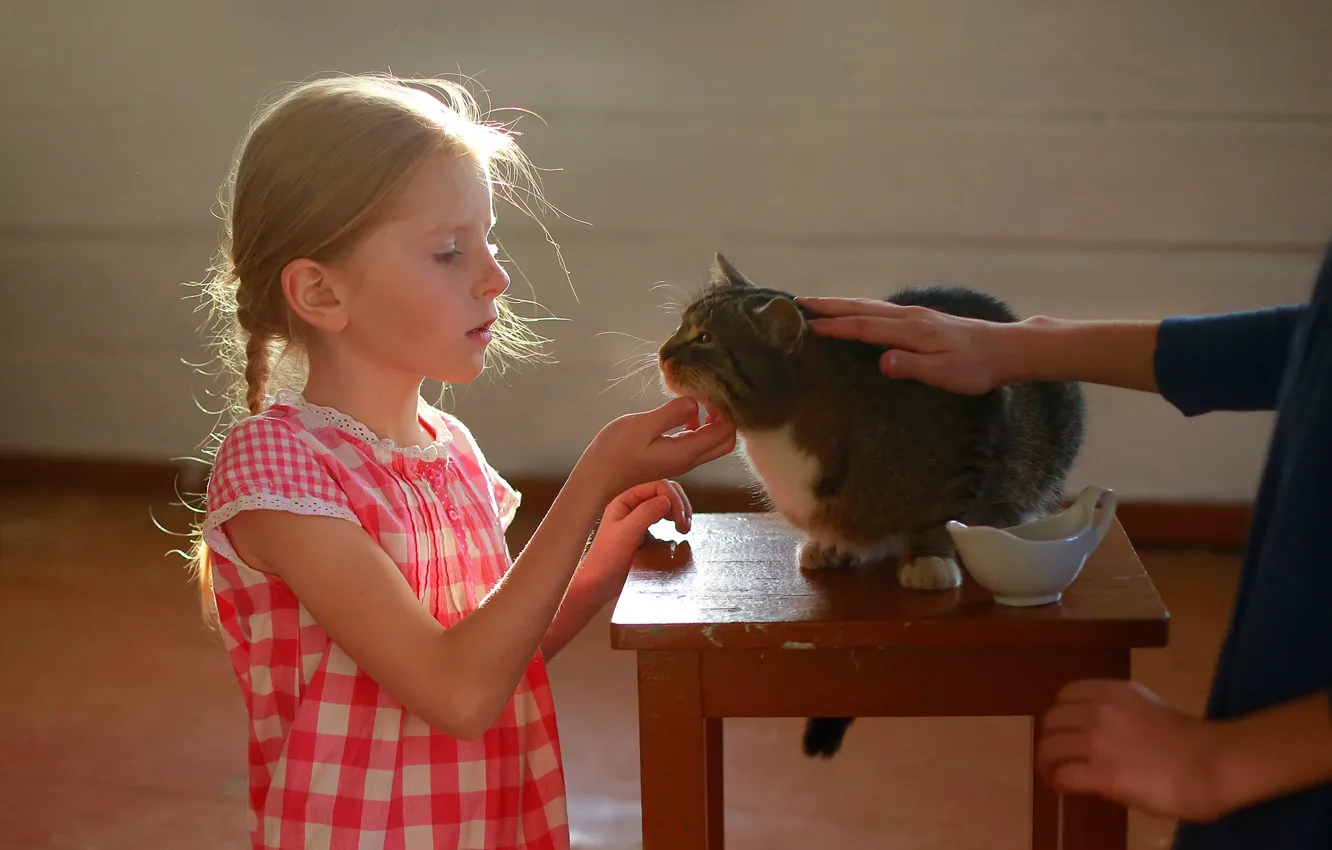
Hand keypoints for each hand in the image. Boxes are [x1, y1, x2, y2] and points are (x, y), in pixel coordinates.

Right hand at [579, 396, 735, 500]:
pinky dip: (699, 429)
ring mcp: (681, 462)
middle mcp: (689, 460)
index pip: (724, 433)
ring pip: (712, 444)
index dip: (726, 411)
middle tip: (711, 397)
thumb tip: (695, 402)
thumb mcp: (642, 426)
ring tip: (700, 401)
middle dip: (726, 419)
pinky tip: (684, 415)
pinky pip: (697, 445)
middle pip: (725, 442)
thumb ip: (670, 414)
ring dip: (713, 423)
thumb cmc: (614, 451)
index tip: (712, 392)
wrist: (598, 478)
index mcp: (686, 452)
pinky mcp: (672, 460)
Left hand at [581, 480, 690, 602]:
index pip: (658, 487)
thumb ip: (646, 513)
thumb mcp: (626, 534)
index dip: (674, 500)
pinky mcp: (642, 536)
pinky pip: (661, 523)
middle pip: (664, 494)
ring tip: (683, 529)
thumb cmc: (605, 560)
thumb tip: (668, 500)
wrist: (596, 586)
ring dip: (678, 514)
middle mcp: (631, 508)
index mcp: (625, 501)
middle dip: (679, 505)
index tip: (681, 520)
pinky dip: (672, 525)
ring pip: (665, 507)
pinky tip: (675, 536)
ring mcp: (637, 522)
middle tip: (685, 525)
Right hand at [796, 296, 1010, 393]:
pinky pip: (881, 311)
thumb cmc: (976, 367)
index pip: (864, 326)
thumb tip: (881, 360)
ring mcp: (915, 316)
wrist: (1006, 349)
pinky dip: (860, 308)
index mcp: (911, 330)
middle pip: (862, 308)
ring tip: (819, 305)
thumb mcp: (945, 373)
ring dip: (843, 304)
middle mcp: (909, 317)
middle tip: (800, 302)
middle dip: (830, 305)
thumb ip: (912, 366)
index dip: (835, 325)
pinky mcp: (922, 320)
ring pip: (870, 306)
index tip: (808, 324)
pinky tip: (856, 313)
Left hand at [1036, 680, 1225, 821]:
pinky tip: (1064, 789)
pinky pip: (1063, 775)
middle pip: (1052, 720)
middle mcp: (1099, 711)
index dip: (1061, 715)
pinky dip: (1058, 782)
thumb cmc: (1190, 740)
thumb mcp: (1148, 708)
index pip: (1066, 694)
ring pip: (1049, 747)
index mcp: (1112, 692)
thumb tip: (1100, 730)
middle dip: (1051, 738)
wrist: (1212, 763)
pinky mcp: (1102, 773)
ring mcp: (1098, 741)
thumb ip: (1119, 712)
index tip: (1066, 730)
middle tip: (1058, 756)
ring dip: (1048, 763)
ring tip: (1056, 775)